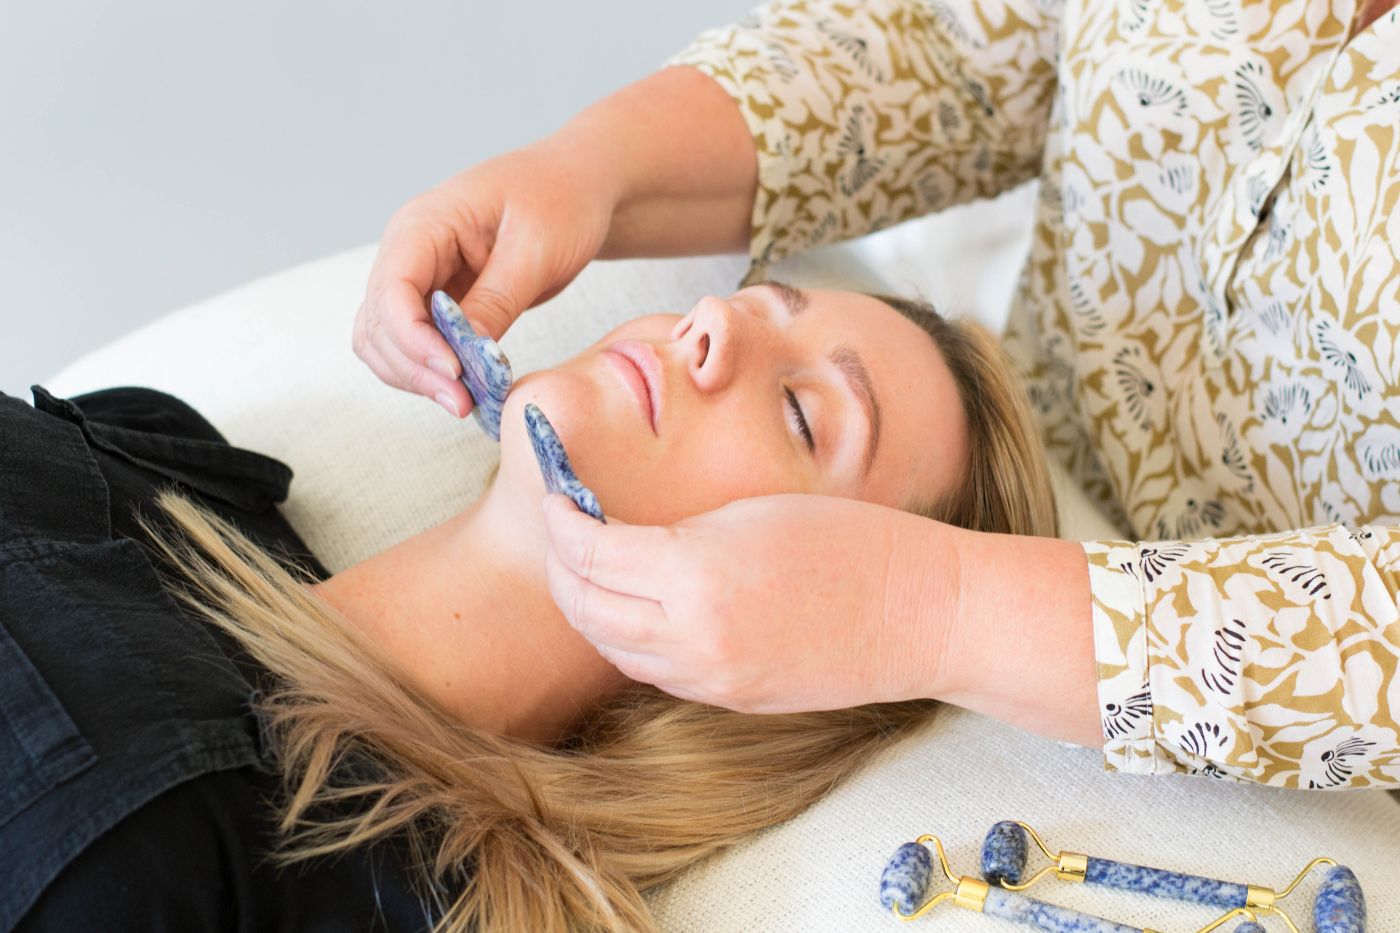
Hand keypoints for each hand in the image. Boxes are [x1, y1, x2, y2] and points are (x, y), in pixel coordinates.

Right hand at [353, 140, 620, 417]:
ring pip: (386, 341)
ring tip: (466, 402)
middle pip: (380, 324)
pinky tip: (466, 388)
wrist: (579, 187)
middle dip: (415, 368)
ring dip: (416, 377)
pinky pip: (414, 344)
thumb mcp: (536, 249)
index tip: (454, 371)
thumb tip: (465, 355)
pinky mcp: (438, 301)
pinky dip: (430, 371)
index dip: (413, 338)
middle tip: (464, 403)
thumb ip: (497, 300)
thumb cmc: (561, 200)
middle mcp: (409, 252)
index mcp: (424, 224)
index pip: (391, 290)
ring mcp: (419, 278)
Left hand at [539, 492, 961, 713]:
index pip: (591, 553)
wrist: (921, 613)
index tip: (555, 495)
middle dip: (561, 566)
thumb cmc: (851, 541)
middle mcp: (693, 639)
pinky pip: (654, 672)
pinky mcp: (729, 700)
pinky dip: (628, 637)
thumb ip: (676, 536)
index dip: (561, 521)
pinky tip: (637, 604)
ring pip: (613, 648)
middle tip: (561, 528)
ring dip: (588, 606)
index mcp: (696, 576)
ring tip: (591, 565)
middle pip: (585, 608)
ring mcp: (710, 680)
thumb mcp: (751, 512)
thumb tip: (619, 541)